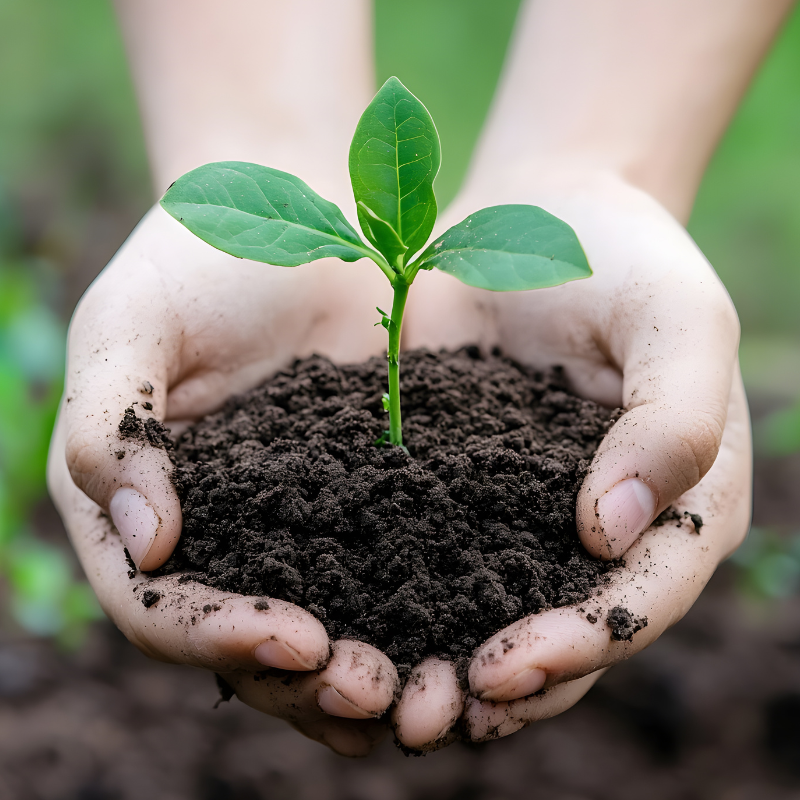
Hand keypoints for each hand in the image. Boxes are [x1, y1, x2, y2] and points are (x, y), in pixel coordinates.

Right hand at [48, 205, 400, 755]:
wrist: (286, 214)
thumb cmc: (190, 262)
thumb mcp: (129, 330)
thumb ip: (112, 431)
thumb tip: (146, 545)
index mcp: (133, 508)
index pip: (160, 605)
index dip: (219, 638)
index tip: (298, 643)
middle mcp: (211, 534)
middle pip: (242, 641)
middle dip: (306, 681)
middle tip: (379, 693)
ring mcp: (286, 522)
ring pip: (316, 624)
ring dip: (366, 668)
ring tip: (425, 693)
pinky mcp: (358, 497)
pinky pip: (381, 568)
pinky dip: (414, 612)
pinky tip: (462, 636)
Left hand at [394, 170, 749, 747]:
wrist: (543, 215)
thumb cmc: (628, 261)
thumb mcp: (677, 322)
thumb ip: (671, 424)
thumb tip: (611, 534)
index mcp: (675, 508)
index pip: (637, 602)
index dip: (577, 647)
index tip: (504, 673)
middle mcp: (596, 530)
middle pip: (558, 633)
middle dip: (495, 686)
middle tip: (421, 718)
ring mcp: (519, 513)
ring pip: (484, 610)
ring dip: (430, 661)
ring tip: (368, 697)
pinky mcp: (450, 485)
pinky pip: (422, 549)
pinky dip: (386, 591)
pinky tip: (336, 618)